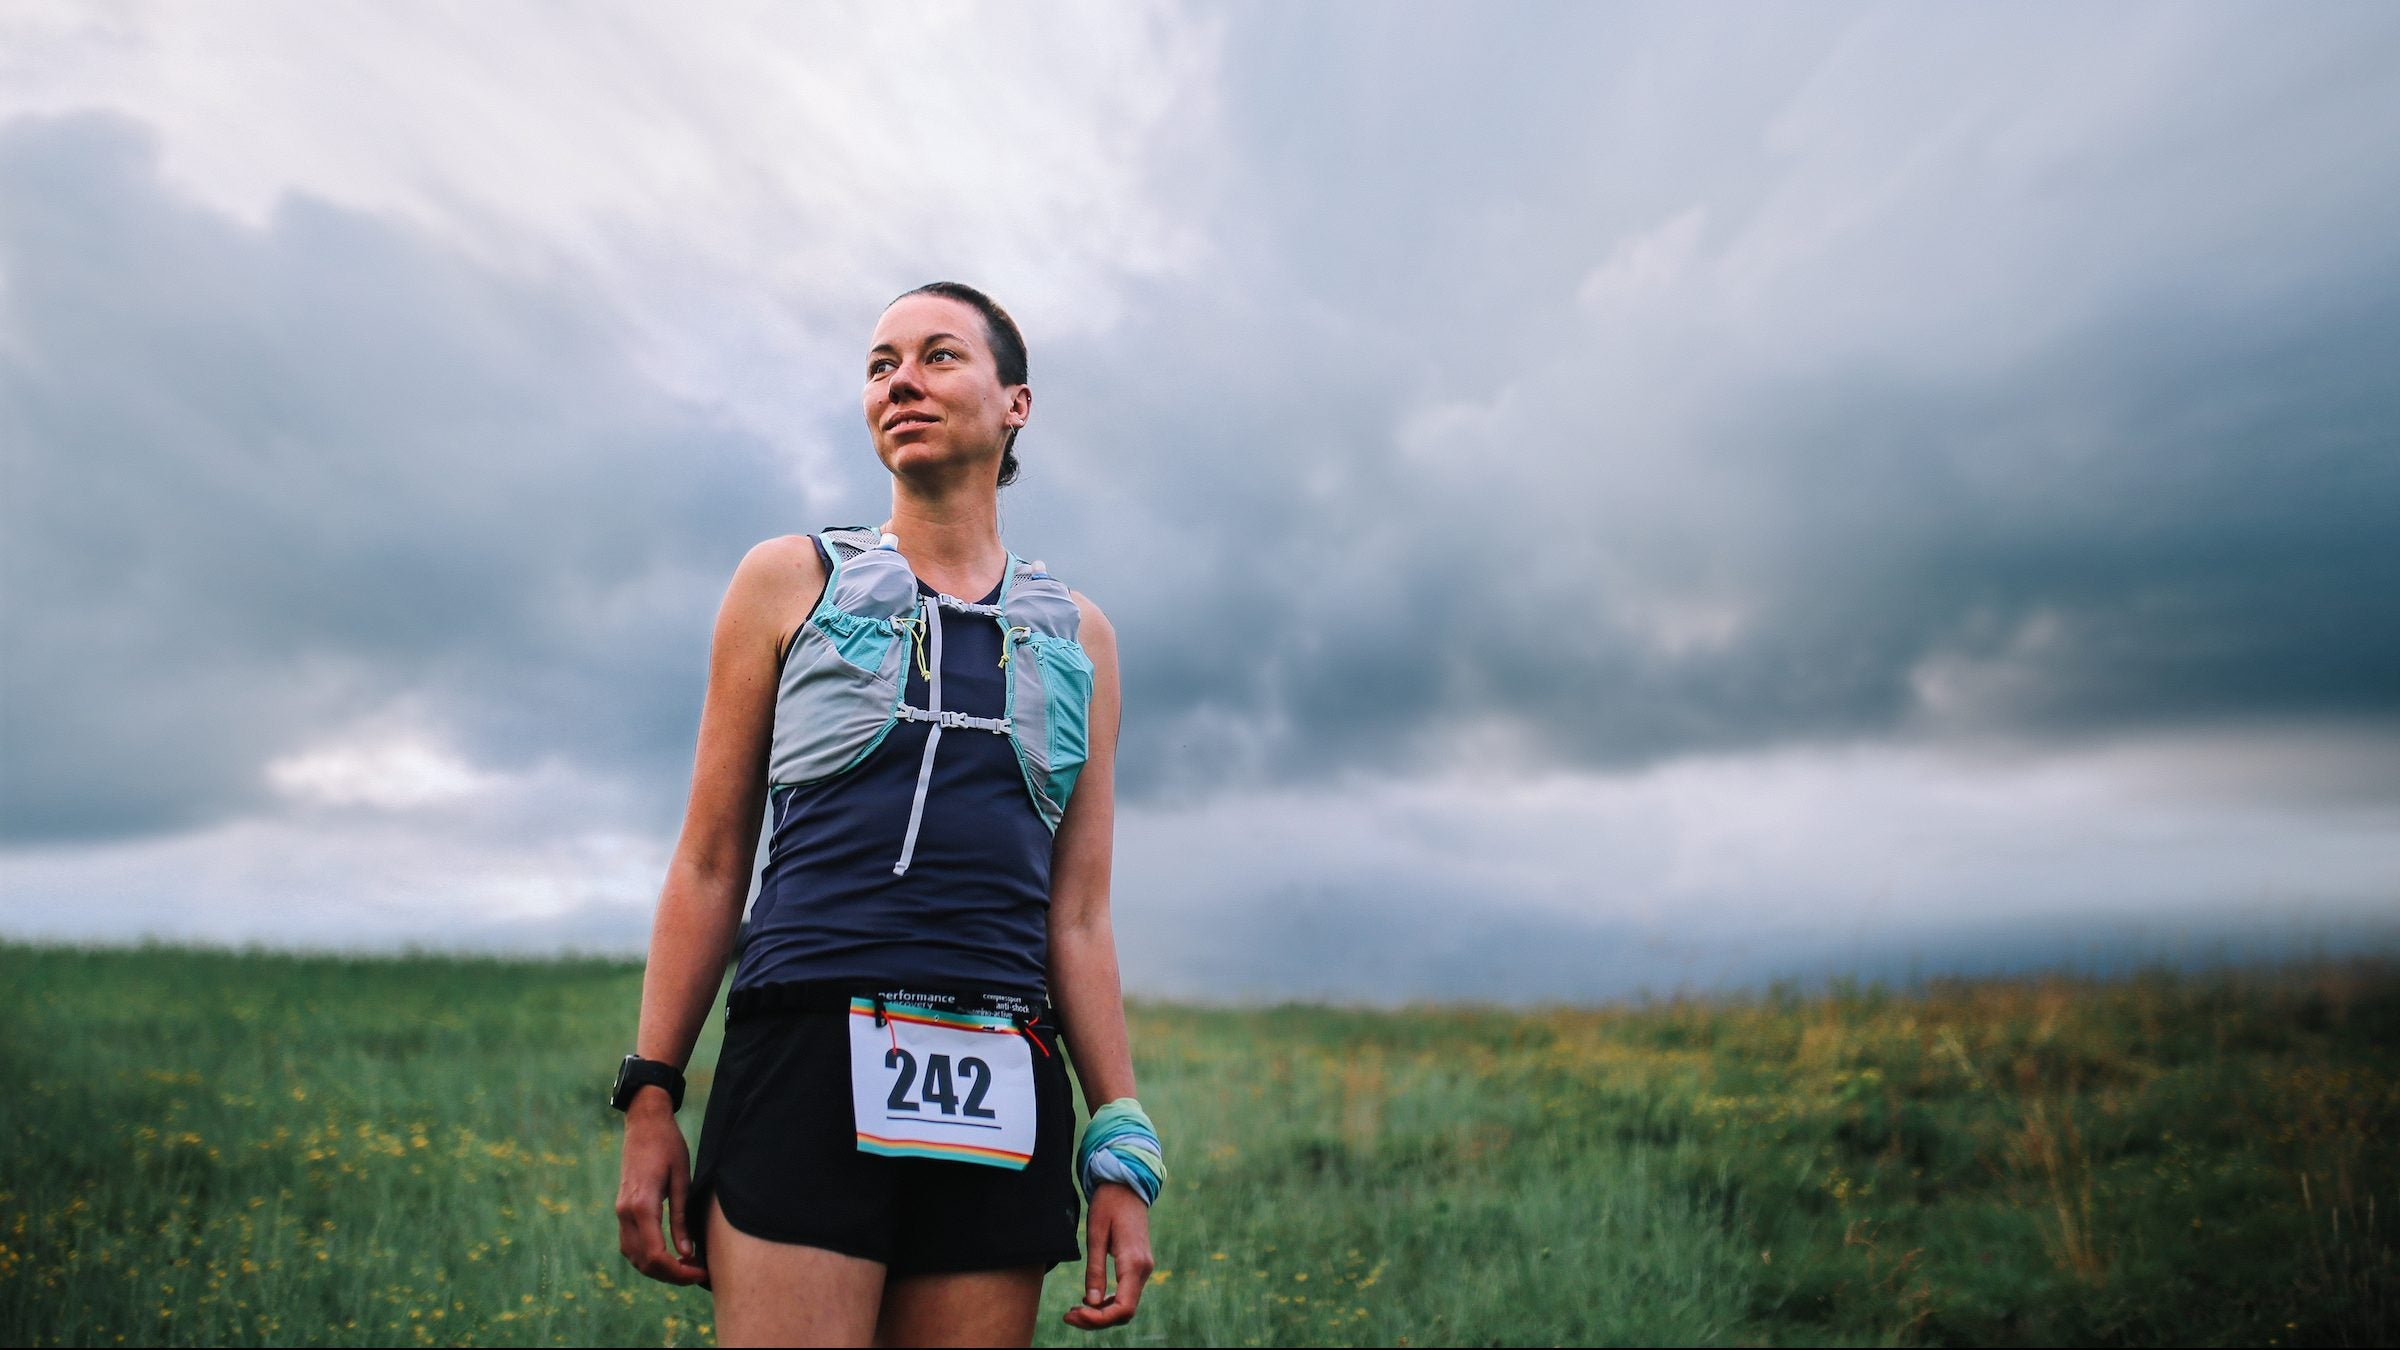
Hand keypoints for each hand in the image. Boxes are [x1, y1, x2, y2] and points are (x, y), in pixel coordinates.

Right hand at [614, 1089, 708, 1286]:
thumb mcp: (683, 1180)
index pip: (656, 1254)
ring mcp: (620, 1212)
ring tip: (687, 1267)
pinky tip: (671, 1256)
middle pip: (644, 1261)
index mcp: (641, 1205)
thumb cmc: (668, 1146)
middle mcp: (625, 1212)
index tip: (700, 1273)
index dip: (678, 1272)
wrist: (645, 1123)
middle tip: (698, 1274)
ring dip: (658, 1269)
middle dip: (671, 1276)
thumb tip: (687, 1254)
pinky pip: (631, 1244)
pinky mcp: (622, 1209)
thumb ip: (681, 1219)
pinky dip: (648, 1257)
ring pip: (634, 1257)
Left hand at [1063, 1182, 1152, 1330]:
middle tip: (1068, 1316)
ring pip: (1126, 1306)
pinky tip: (1089, 1300)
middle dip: (1097, 1320)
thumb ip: (1095, 1271)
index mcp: (1133, 1262)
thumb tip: (1092, 1303)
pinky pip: (1127, 1294)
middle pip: (1125, 1312)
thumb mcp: (1096, 1235)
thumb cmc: (1108, 1204)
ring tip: (1074, 1311)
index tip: (1075, 1314)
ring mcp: (1143, 1268)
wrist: (1127, 1185)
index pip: (1123, 1307)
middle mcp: (1144, 1269)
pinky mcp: (1138, 1267)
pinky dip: (1109, 1303)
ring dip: (1101, 1314)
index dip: (1099, 1319)